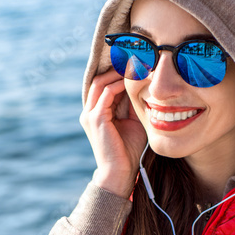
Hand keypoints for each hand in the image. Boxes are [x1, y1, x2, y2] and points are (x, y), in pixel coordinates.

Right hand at [80, 68, 147, 197]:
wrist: (119, 172)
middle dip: (116, 69)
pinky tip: (134, 81)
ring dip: (118, 74)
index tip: (136, 65)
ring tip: (136, 67)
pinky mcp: (96, 118)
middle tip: (136, 61)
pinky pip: (106, 93)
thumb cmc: (129, 150)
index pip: (103, 85)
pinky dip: (119, 84)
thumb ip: (134, 105)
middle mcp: (89, 111)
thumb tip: (145, 86)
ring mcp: (90, 114)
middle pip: (99, 79)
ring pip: (101, 83)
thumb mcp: (133, 122)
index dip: (117, 74)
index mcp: (96, 112)